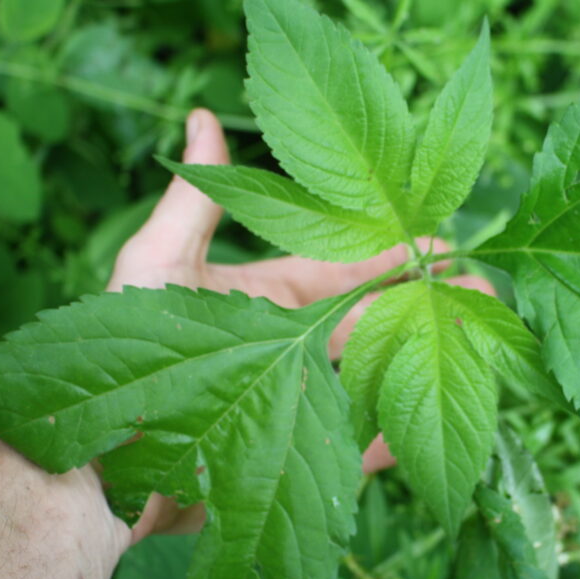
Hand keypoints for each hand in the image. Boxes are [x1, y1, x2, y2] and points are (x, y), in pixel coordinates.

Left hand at [110, 109, 493, 540]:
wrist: (100, 465)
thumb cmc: (124, 355)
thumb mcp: (159, 262)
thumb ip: (197, 199)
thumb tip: (202, 114)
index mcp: (266, 294)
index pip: (342, 263)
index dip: (389, 249)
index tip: (439, 238)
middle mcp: (288, 341)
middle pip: (370, 316)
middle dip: (422, 300)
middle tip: (479, 289)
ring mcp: (297, 398)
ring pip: (374, 372)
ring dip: (423, 357)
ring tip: (474, 344)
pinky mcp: (298, 454)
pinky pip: (359, 445)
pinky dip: (394, 435)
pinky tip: (430, 425)